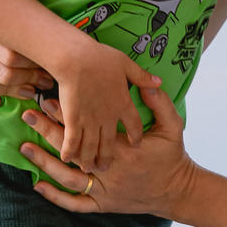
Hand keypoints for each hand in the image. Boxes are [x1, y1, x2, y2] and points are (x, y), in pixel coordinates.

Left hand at [21, 81, 194, 218]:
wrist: (177, 192)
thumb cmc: (173, 157)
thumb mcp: (174, 126)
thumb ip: (160, 104)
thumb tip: (147, 83)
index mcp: (124, 149)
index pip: (89, 129)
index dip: (67, 114)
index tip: (48, 99)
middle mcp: (110, 170)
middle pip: (73, 151)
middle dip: (48, 132)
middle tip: (29, 115)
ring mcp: (105, 191)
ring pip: (68, 179)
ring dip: (45, 163)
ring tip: (25, 148)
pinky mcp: (103, 205)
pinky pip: (75, 204)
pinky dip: (56, 197)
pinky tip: (38, 185)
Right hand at [51, 44, 163, 172]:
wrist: (76, 59)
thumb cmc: (100, 58)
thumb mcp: (127, 64)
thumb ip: (142, 77)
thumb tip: (159, 81)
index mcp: (123, 104)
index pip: (134, 126)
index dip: (135, 136)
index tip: (136, 144)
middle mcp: (109, 117)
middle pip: (110, 142)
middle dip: (107, 156)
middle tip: (105, 167)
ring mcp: (91, 120)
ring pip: (91, 146)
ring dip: (89, 158)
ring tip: (88, 168)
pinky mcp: (73, 120)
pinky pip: (72, 141)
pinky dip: (69, 151)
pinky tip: (67, 159)